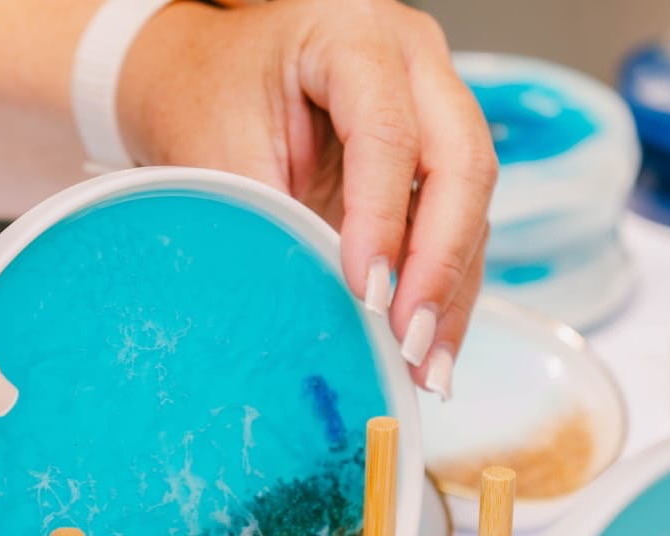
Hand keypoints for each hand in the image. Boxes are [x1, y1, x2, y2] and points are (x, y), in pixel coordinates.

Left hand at [120, 0, 495, 396]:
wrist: (198, 77)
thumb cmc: (203, 95)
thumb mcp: (218, 150)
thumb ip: (267, 216)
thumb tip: (312, 305)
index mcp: (353, 35)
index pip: (388, 133)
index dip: (383, 222)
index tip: (368, 295)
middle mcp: (412, 62)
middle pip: (461, 162)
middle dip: (439, 264)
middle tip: (409, 340)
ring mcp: (432, 106)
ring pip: (471, 202)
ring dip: (451, 290)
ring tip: (426, 367)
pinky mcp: (432, 159)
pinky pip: (457, 225)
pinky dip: (445, 289)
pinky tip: (430, 344)